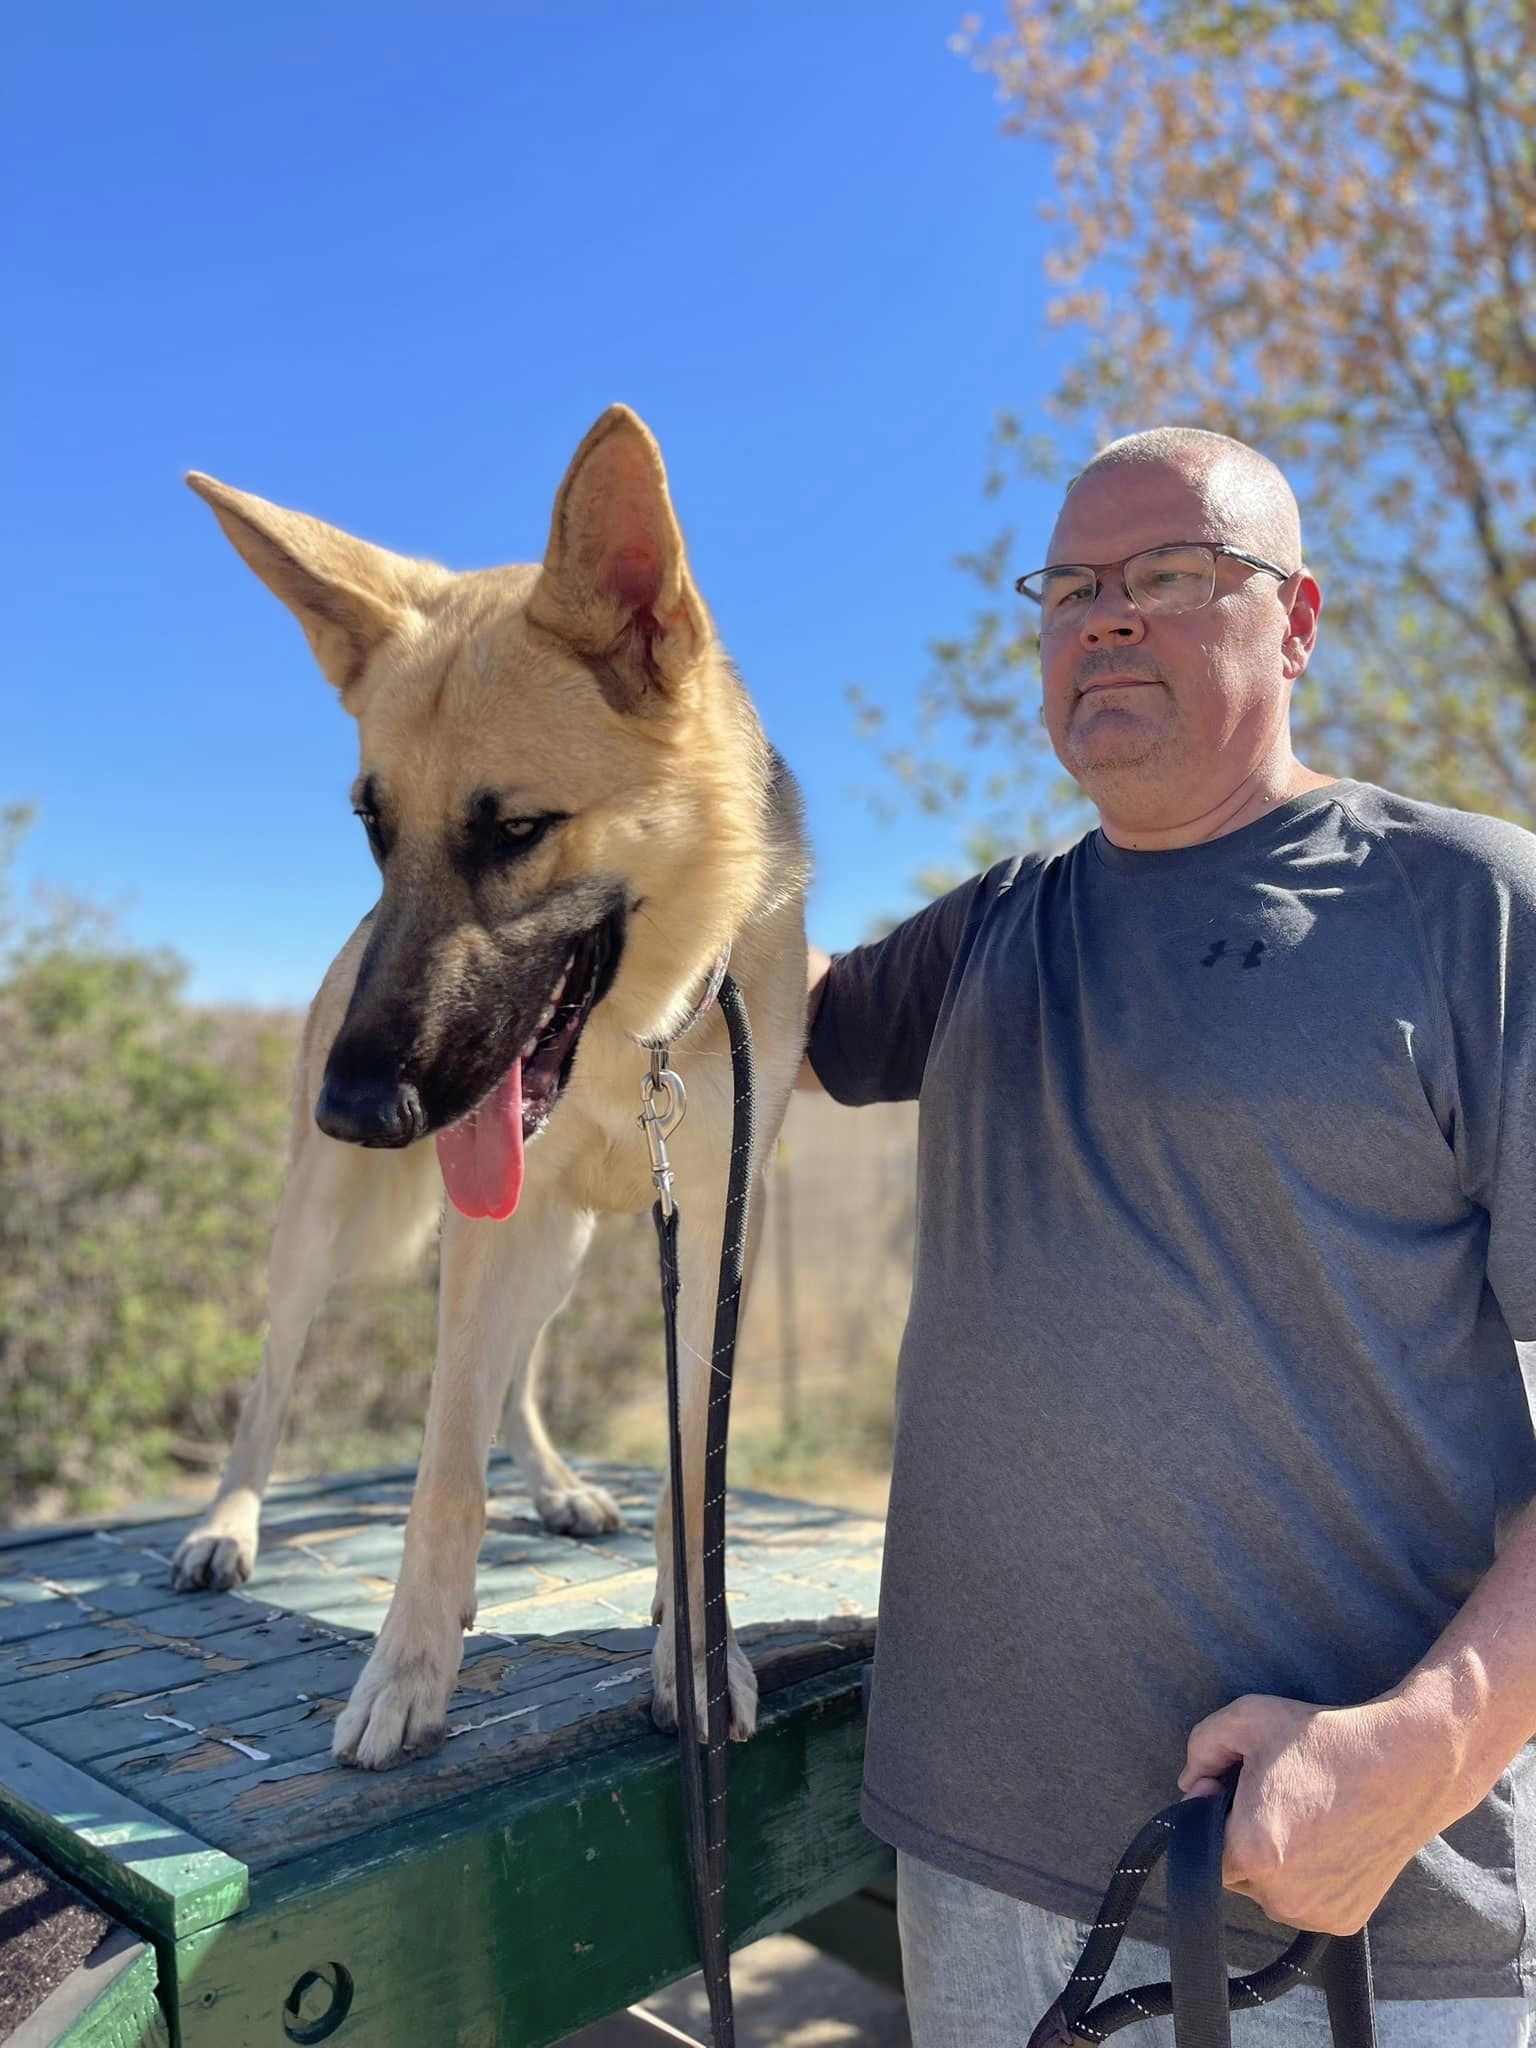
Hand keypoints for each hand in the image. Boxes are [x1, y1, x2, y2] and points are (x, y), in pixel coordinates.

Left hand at [1178, 1692, 1459, 1934]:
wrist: (1409, 1763)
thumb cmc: (1326, 1738)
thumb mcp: (1247, 1718)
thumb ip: (1201, 1748)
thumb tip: (1189, 1788)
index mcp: (1252, 1851)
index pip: (1201, 1850)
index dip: (1211, 1816)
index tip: (1234, 1787)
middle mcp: (1282, 1896)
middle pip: (1233, 1873)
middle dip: (1240, 1840)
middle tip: (1276, 1800)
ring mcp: (1316, 1915)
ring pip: (1269, 1892)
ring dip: (1273, 1864)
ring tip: (1305, 1818)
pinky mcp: (1345, 1921)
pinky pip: (1305, 1903)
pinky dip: (1307, 1879)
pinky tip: (1328, 1840)